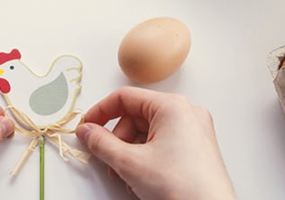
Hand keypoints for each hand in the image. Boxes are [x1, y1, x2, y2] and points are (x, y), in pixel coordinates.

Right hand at [76, 87, 235, 199]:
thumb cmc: (181, 186)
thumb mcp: (129, 162)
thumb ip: (101, 143)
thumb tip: (87, 132)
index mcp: (172, 106)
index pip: (125, 97)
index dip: (100, 112)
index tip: (86, 128)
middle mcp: (186, 113)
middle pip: (136, 117)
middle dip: (118, 140)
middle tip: (109, 160)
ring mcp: (195, 131)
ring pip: (148, 133)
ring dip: (131, 153)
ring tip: (128, 176)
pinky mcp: (198, 149)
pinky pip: (163, 144)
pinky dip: (147, 158)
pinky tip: (144, 179)